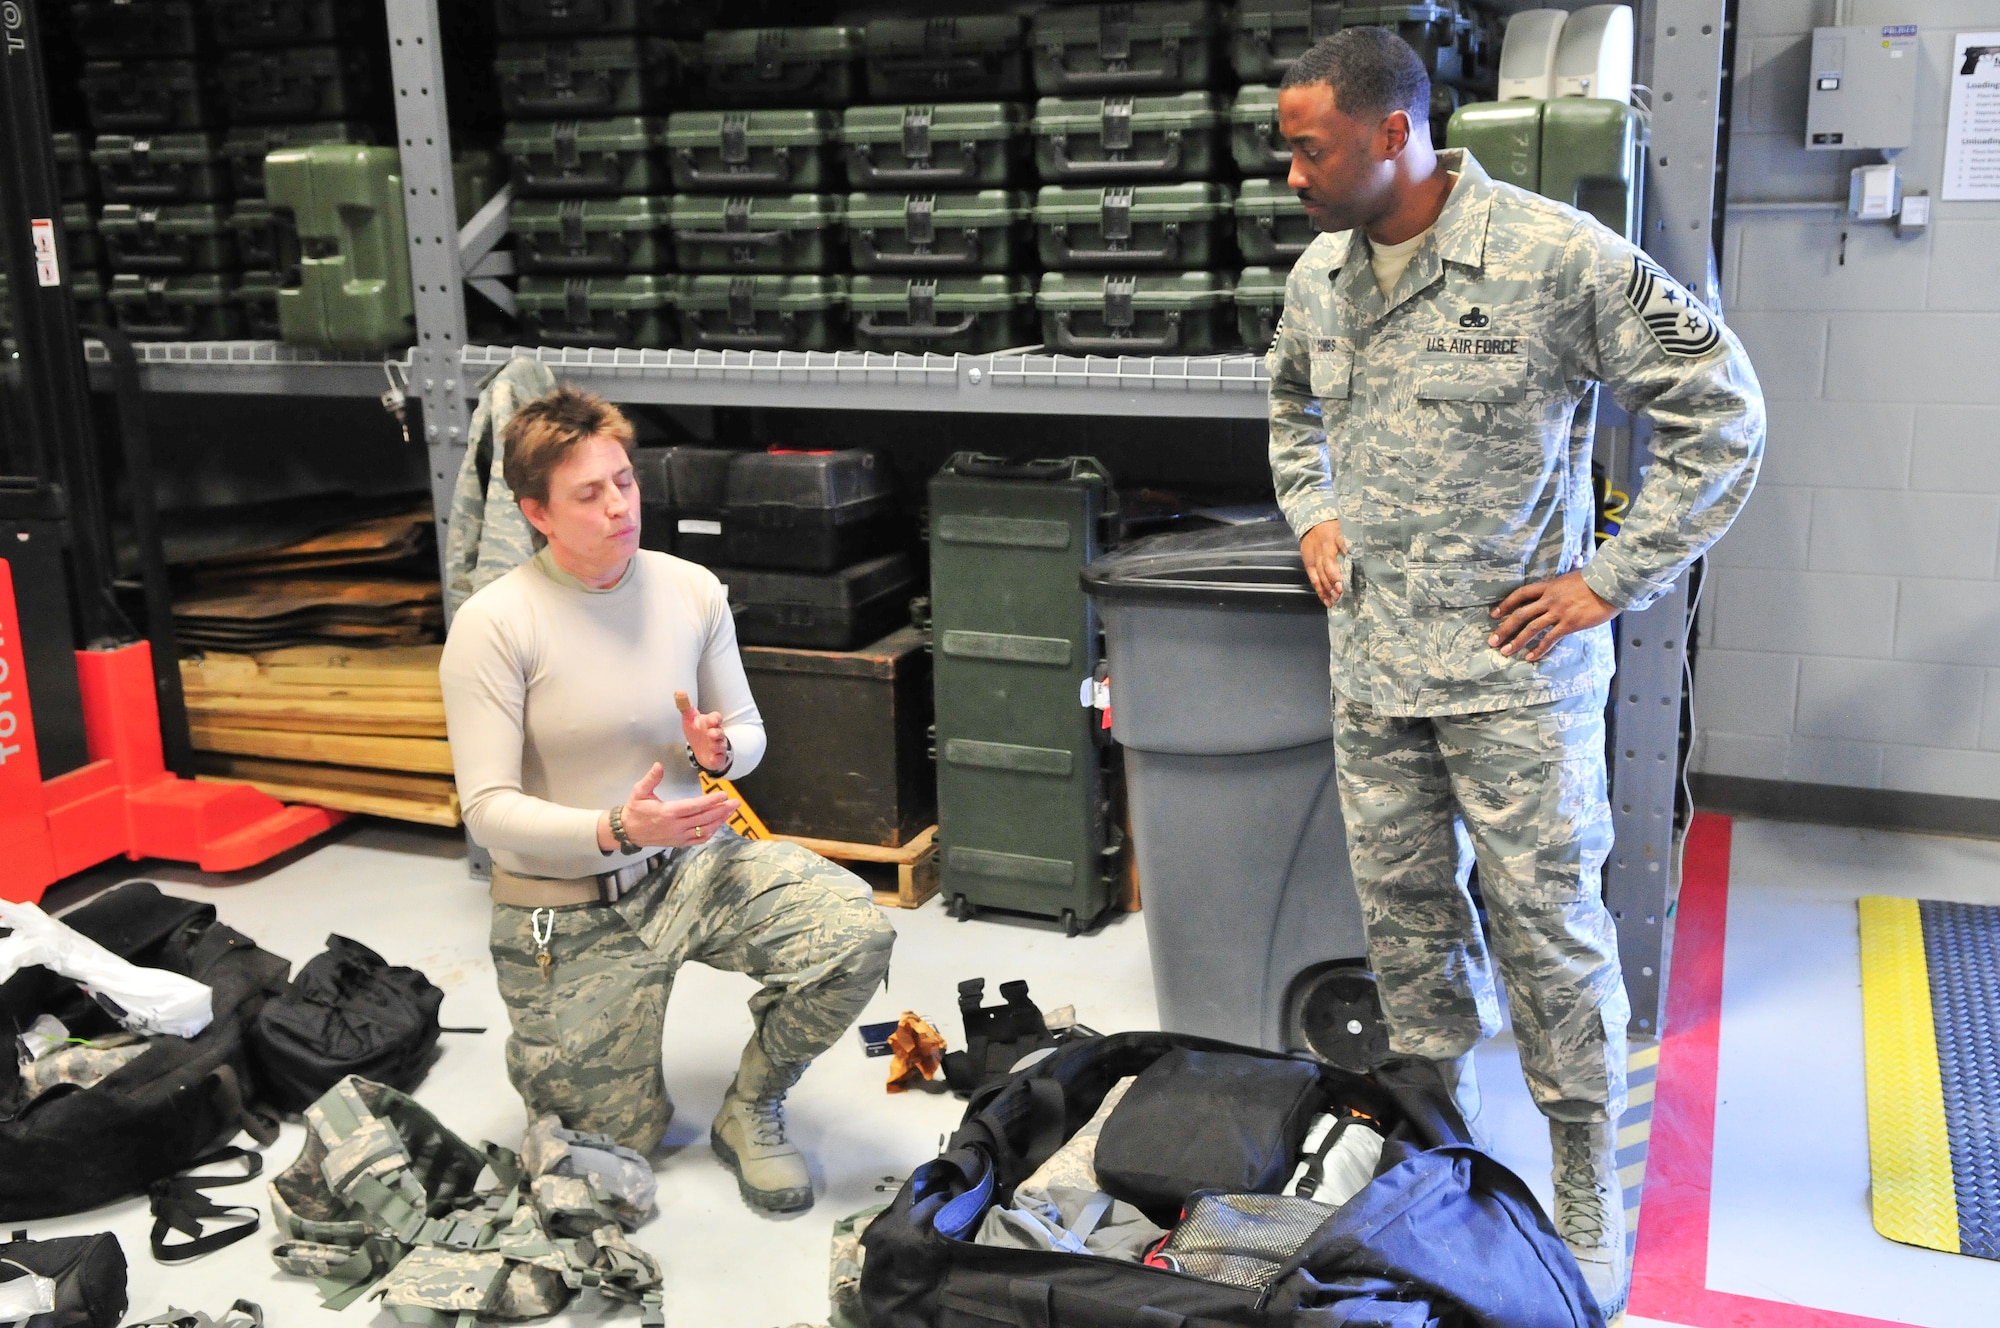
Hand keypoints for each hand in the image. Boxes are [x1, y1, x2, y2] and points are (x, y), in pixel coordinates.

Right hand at [599, 762, 735, 850]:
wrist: (628, 832)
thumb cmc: (635, 810)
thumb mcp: (639, 792)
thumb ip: (651, 779)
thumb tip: (659, 765)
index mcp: (668, 812)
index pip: (694, 806)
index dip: (711, 801)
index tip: (723, 794)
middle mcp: (676, 826)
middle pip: (704, 818)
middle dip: (722, 810)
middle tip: (736, 802)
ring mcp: (679, 836)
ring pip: (704, 830)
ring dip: (720, 821)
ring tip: (731, 811)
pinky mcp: (679, 843)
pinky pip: (699, 839)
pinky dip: (711, 832)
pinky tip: (719, 823)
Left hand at [674, 689, 728, 771]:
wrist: (702, 750)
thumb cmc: (697, 731)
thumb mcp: (689, 719)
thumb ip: (685, 707)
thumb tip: (679, 692)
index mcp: (710, 723)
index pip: (716, 718)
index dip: (714, 718)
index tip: (711, 719)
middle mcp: (716, 734)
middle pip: (720, 732)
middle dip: (717, 732)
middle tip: (711, 732)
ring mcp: (717, 746)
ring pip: (720, 745)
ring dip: (717, 744)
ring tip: (712, 743)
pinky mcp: (717, 757)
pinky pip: (719, 758)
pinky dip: (717, 758)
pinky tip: (714, 758)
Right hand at [1300, 520, 1348, 606]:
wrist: (1311, 523)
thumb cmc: (1333, 529)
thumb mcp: (1345, 529)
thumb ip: (1354, 541)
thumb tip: (1368, 552)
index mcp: (1336, 537)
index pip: (1342, 545)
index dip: (1346, 554)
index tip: (1353, 564)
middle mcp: (1325, 549)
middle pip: (1328, 564)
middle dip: (1334, 578)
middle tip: (1342, 590)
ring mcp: (1315, 558)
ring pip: (1320, 575)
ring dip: (1328, 588)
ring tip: (1337, 599)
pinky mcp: (1309, 565)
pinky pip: (1314, 580)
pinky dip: (1320, 592)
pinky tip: (1327, 601)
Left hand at [1488, 571, 1617, 661]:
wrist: (1611, 584)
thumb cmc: (1596, 578)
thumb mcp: (1577, 572)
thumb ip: (1570, 571)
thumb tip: (1577, 558)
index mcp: (1549, 586)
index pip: (1521, 594)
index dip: (1506, 604)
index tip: (1494, 614)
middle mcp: (1550, 599)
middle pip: (1521, 614)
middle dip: (1504, 628)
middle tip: (1492, 641)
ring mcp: (1559, 612)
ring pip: (1532, 628)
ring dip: (1517, 641)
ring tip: (1505, 652)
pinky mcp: (1569, 624)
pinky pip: (1550, 639)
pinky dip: (1539, 649)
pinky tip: (1530, 657)